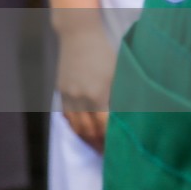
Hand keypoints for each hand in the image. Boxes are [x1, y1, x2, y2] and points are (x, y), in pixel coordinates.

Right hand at [56, 22, 114, 150]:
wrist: (79, 33)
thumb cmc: (105, 52)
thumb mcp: (119, 74)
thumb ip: (122, 98)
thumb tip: (129, 121)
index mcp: (97, 95)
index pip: (105, 128)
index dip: (113, 143)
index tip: (121, 152)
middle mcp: (80, 98)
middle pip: (89, 131)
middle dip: (99, 145)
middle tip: (109, 156)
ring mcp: (68, 94)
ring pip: (75, 126)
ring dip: (86, 139)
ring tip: (97, 146)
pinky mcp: (61, 89)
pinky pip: (66, 114)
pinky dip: (75, 126)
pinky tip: (83, 130)